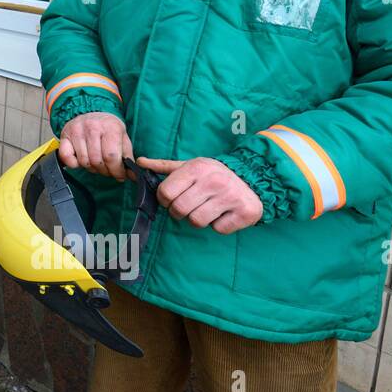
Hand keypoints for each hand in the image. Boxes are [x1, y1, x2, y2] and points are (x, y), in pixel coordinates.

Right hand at [58, 113, 133, 179]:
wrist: (92, 111)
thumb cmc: (109, 128)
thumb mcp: (123, 138)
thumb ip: (128, 157)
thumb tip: (133, 175)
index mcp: (110, 127)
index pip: (111, 157)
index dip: (116, 171)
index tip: (119, 176)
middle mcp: (92, 127)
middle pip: (97, 161)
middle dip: (105, 171)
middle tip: (108, 170)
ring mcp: (77, 131)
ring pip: (84, 161)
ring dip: (92, 168)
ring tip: (97, 163)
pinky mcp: (65, 135)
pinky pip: (66, 157)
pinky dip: (73, 164)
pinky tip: (81, 160)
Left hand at [135, 157, 262, 233]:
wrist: (253, 177)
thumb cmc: (213, 174)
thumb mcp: (189, 166)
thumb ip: (163, 167)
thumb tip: (138, 162)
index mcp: (197, 168)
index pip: (165, 192)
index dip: (164, 200)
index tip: (171, 199)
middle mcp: (213, 181)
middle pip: (179, 210)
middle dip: (179, 212)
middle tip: (188, 206)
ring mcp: (230, 197)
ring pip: (197, 221)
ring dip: (198, 219)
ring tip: (206, 208)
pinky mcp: (244, 212)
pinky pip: (218, 229)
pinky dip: (218, 225)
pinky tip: (223, 213)